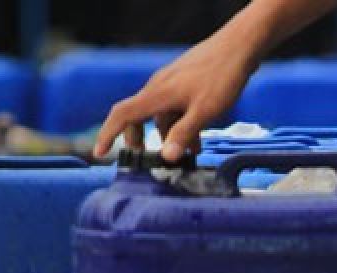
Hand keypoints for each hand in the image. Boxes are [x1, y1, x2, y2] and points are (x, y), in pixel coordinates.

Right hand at [93, 30, 255, 162]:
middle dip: (140, 140)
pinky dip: (180, 125)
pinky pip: (173, 108)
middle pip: (137, 117)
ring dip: (169, 136)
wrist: (237, 47)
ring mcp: (170, 84)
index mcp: (157, 94)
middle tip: (150, 160)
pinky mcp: (182, 84)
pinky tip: (196, 139)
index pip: (122, 114)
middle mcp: (158, 88)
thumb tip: (167, 157)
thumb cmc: (222, 77)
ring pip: (160, 115)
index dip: (108, 135)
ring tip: (189, 154)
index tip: (99, 153)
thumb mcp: (204, 111)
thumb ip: (184, 134)